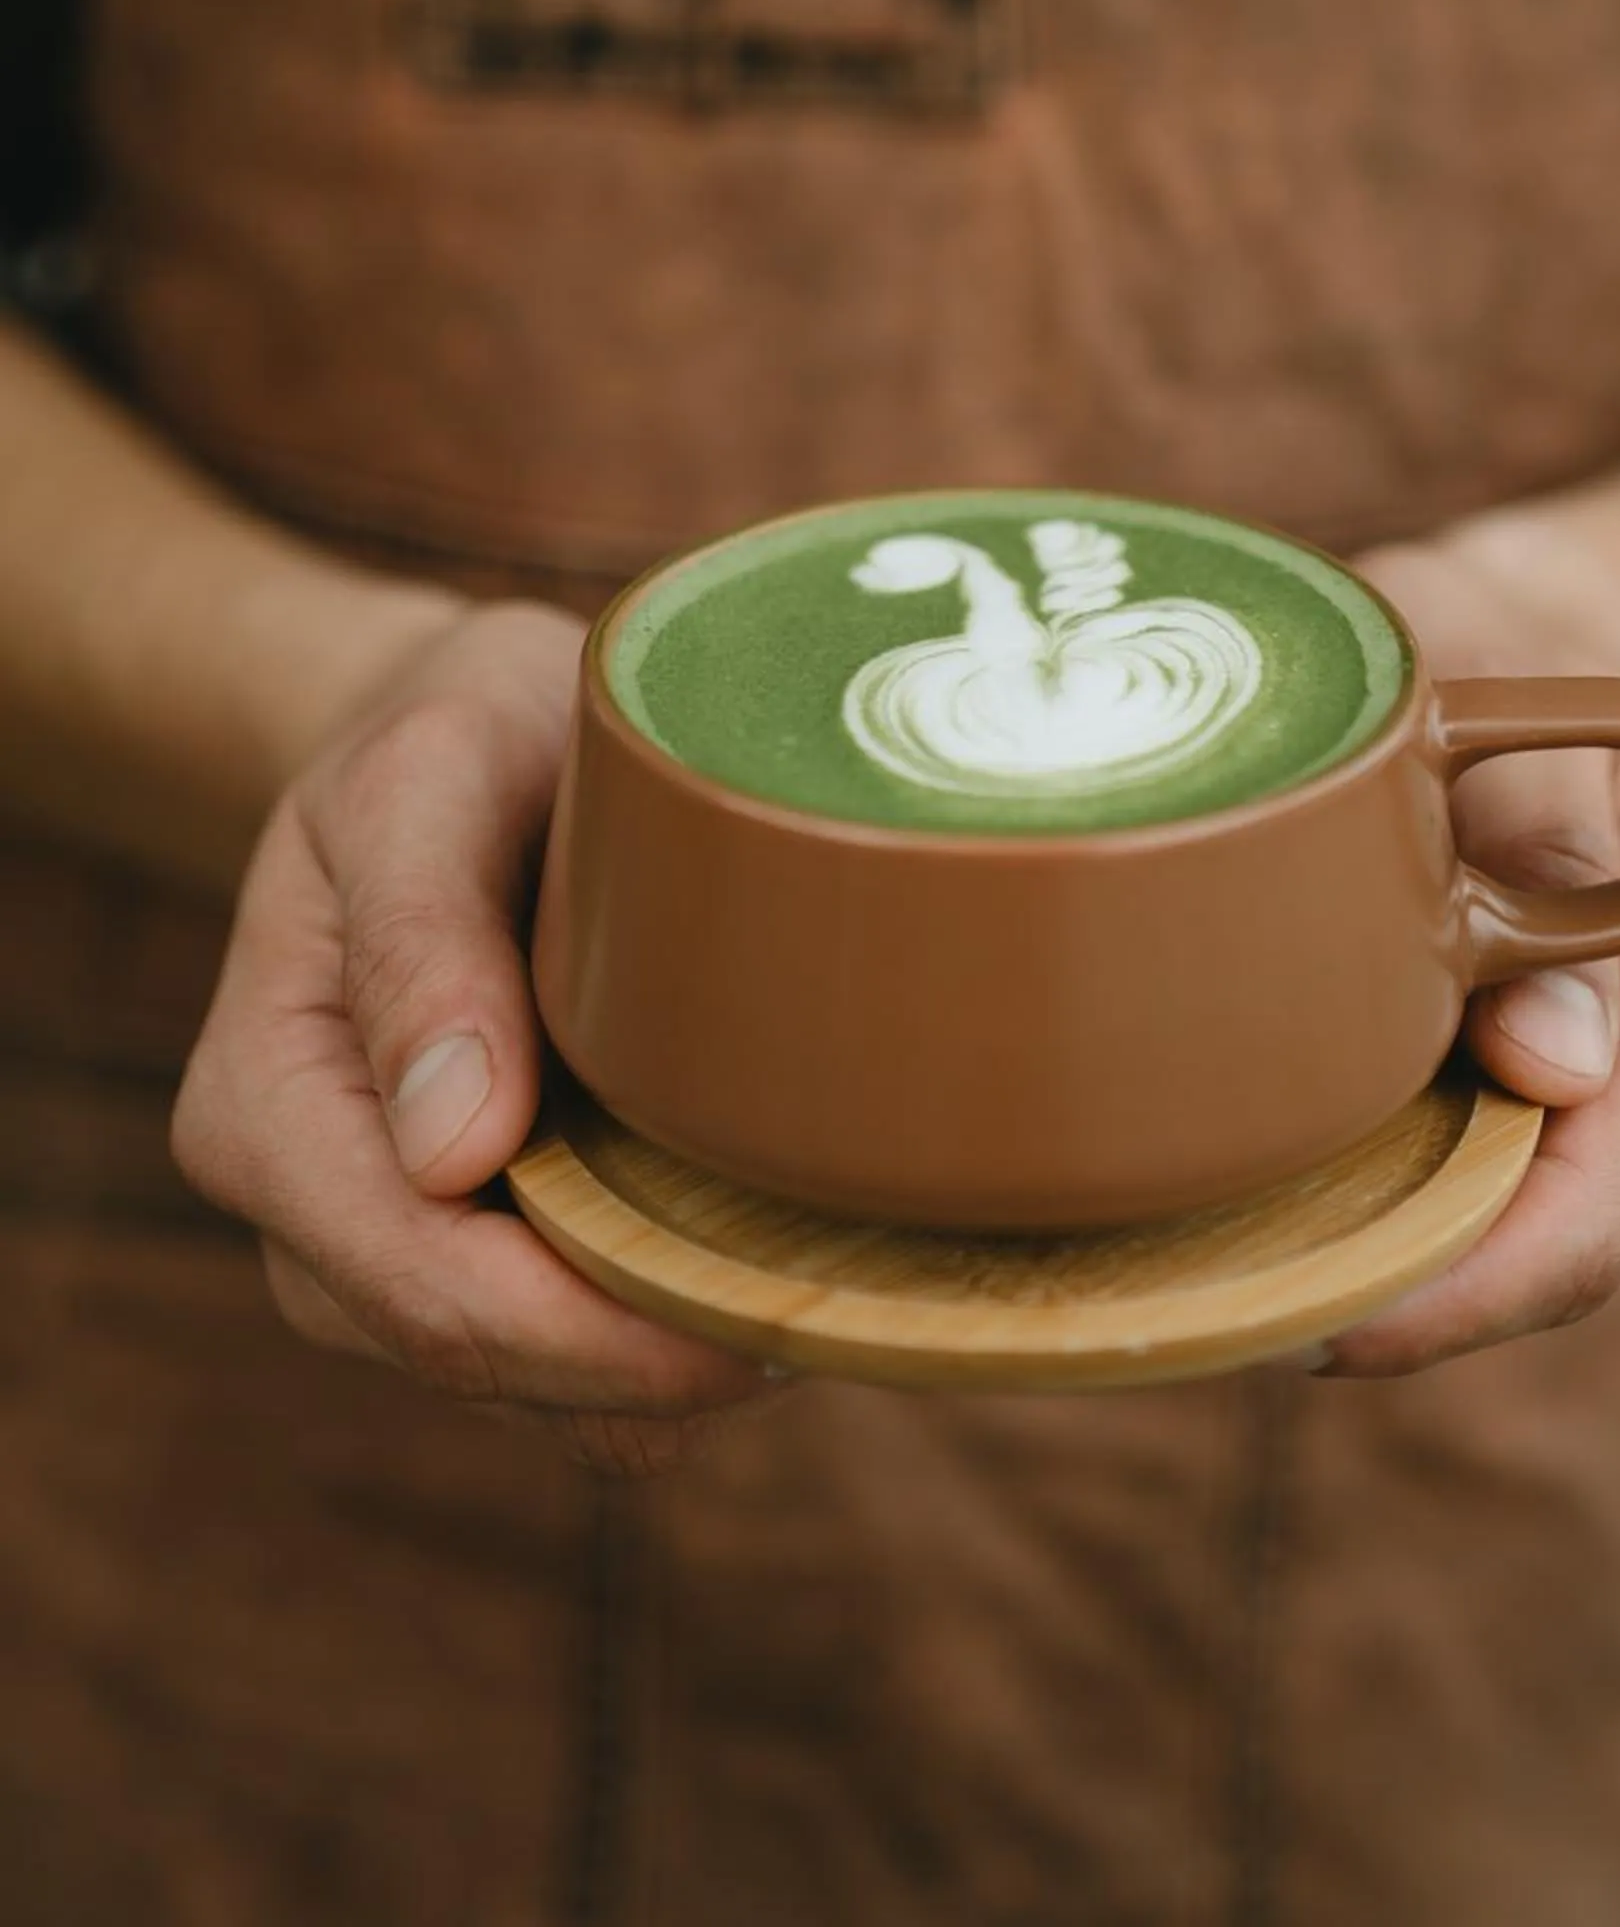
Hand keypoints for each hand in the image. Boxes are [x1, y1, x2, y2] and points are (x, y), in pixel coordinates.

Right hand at [172, 599, 782, 1473]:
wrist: (454, 743)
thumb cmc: (453, 735)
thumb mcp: (429, 774)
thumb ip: (423, 933)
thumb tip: (451, 1149)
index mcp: (263, 1109)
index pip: (428, 1290)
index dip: (597, 1337)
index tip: (767, 1313)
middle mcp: (307, 1214)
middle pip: (486, 1360)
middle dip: (660, 1363)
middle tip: (852, 1303)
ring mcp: (382, 1250)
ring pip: (539, 1388)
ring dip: (679, 1358)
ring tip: (833, 1273)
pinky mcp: (471, 1250)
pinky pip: (571, 1357)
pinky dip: (673, 1331)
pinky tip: (779, 1253)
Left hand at [1309, 513, 1619, 1376]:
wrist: (1515, 639)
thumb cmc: (1503, 654)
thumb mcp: (1523, 705)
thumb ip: (1550, 845)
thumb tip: (1556, 1066)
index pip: (1607, 1197)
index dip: (1480, 1288)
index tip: (1337, 1328)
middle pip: (1563, 1249)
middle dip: (1420, 1306)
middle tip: (1247, 1324)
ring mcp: (1598, 1078)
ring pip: (1514, 1231)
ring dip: (1396, 1270)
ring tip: (1242, 1286)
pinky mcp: (1522, 1075)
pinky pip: (1474, 1182)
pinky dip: (1387, 1214)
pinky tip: (1269, 1217)